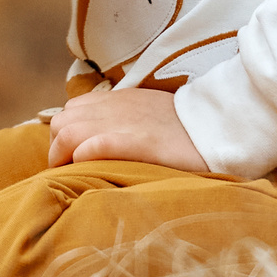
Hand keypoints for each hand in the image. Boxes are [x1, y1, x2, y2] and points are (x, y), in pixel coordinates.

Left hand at [48, 87, 209, 173]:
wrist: (219, 126)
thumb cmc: (186, 129)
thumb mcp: (150, 115)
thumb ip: (126, 120)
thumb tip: (103, 142)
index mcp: (118, 100)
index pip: (71, 110)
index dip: (64, 136)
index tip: (72, 159)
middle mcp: (115, 107)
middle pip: (61, 122)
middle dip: (57, 149)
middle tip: (71, 173)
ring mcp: (124, 123)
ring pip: (68, 131)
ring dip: (63, 156)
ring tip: (76, 177)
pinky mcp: (137, 141)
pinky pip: (94, 144)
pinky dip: (83, 156)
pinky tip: (89, 169)